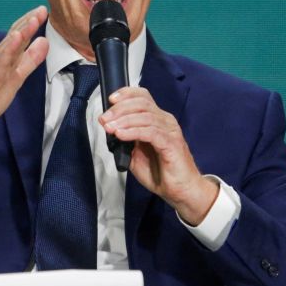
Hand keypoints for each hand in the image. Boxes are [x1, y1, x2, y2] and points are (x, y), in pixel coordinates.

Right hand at [0, 6, 48, 165]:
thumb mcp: (17, 76)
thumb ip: (30, 60)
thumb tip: (44, 42)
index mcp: (5, 57)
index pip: (20, 36)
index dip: (32, 22)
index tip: (43, 10)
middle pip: (15, 35)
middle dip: (29, 21)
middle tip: (41, 8)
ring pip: (10, 46)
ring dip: (22, 31)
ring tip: (34, 18)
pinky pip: (1, 61)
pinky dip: (10, 48)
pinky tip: (17, 38)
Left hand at [99, 87, 218, 225]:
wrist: (180, 191)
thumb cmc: (161, 173)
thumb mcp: (136, 154)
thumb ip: (126, 140)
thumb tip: (111, 129)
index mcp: (158, 120)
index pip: (143, 97)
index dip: (126, 94)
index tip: (110, 100)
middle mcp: (165, 121)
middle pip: (142, 103)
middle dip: (119, 109)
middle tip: (104, 119)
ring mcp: (170, 131)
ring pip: (145, 116)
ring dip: (123, 121)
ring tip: (110, 128)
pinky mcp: (171, 143)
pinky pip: (150, 132)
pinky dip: (133, 131)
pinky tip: (121, 135)